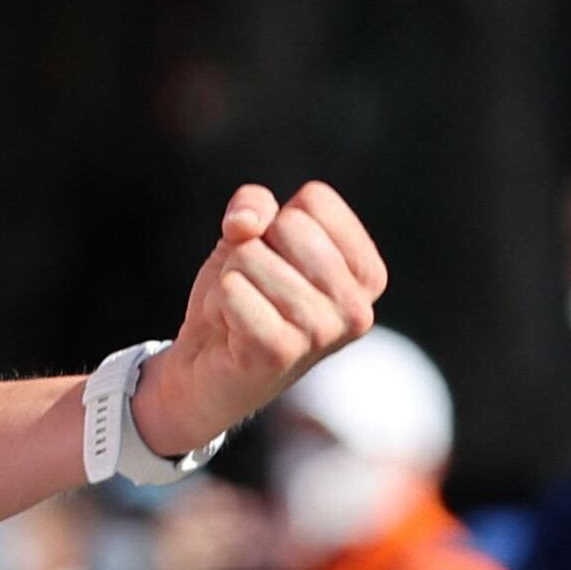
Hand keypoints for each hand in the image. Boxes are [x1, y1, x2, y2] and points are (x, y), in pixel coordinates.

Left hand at [132, 181, 386, 456]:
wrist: (204, 369)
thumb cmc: (241, 295)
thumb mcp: (249, 235)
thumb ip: (254, 204)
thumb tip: (247, 224)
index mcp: (366, 274)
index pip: (316, 200)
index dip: (277, 220)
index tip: (274, 258)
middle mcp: (357, 307)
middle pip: (289, 225)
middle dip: (251, 247)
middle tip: (253, 289)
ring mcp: (323, 333)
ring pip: (251, 255)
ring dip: (230, 278)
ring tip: (241, 311)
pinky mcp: (280, 351)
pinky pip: (231, 289)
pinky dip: (215, 302)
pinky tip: (229, 330)